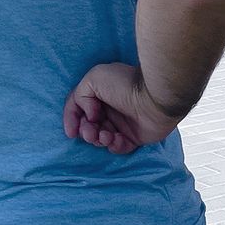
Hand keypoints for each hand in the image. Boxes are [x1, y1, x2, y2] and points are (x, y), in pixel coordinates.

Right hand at [63, 63, 179, 154]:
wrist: (153, 98)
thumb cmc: (125, 85)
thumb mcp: (94, 78)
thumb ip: (80, 95)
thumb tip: (88, 115)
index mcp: (100, 93)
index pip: (79, 108)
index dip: (72, 120)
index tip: (71, 132)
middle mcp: (110, 108)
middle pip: (88, 126)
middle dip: (86, 132)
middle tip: (91, 133)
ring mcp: (122, 123)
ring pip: (101, 138)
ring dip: (99, 139)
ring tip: (105, 135)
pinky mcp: (134, 137)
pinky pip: (118, 146)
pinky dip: (114, 145)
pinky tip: (117, 139)